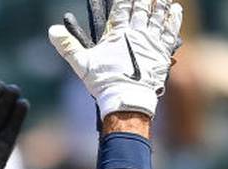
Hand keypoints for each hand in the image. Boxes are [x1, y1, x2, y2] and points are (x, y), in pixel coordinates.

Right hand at [48, 0, 182, 117]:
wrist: (126, 100)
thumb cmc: (104, 83)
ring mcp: (150, 42)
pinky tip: (175, 9)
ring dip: (160, 3)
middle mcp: (135, 34)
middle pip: (141, 9)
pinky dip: (173, 18)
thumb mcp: (81, 64)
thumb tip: (51, 30)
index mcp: (117, 34)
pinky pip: (169, 31)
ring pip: (157, 16)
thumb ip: (68, 46)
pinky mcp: (161, 52)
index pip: (121, 8)